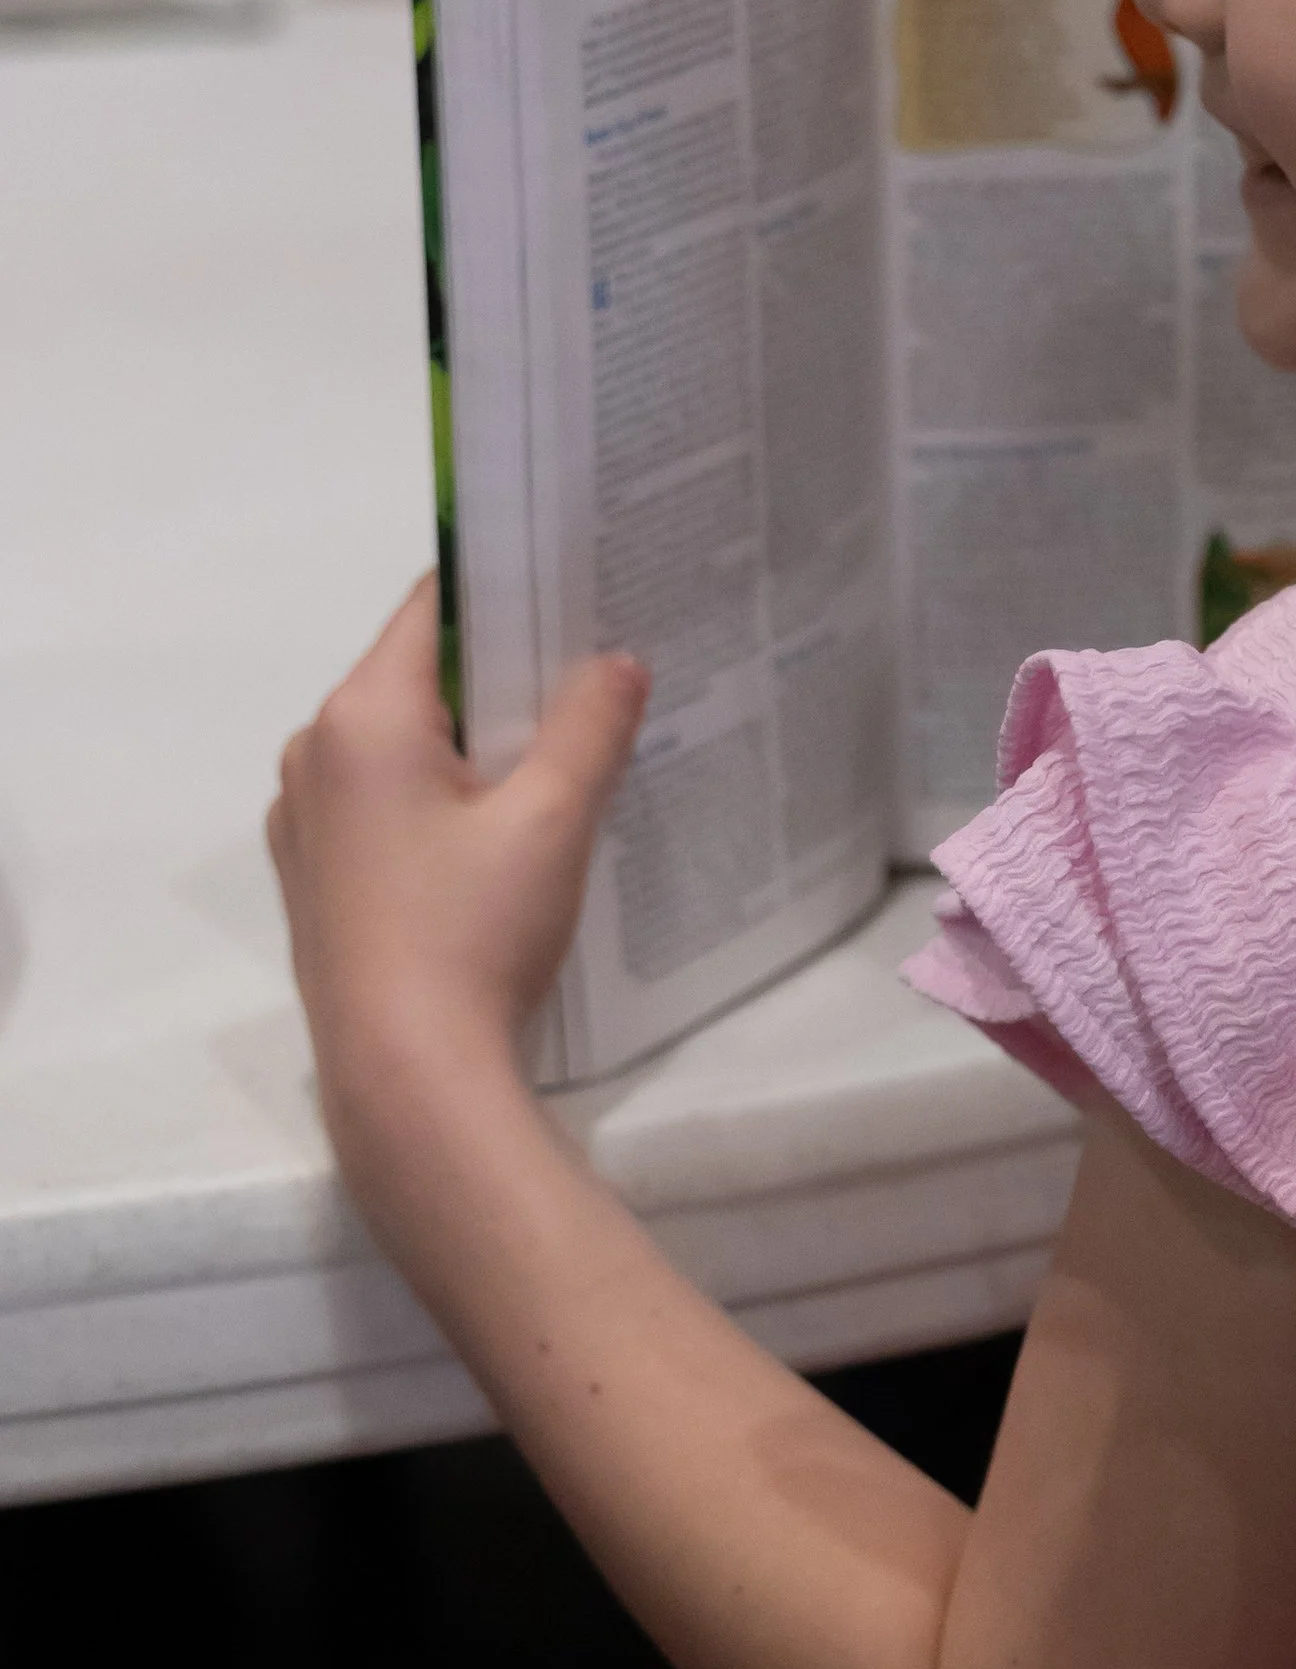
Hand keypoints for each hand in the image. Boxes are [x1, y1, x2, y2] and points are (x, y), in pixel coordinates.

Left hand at [269, 584, 645, 1142]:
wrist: (406, 1079)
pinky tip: (504, 835)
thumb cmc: (473, 933)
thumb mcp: (553, 819)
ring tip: (562, 754)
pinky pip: (383, 802)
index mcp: (360, 717)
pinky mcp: (316, 877)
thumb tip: (617, 661)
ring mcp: (305, 820)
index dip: (509, 589)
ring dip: (473, 742)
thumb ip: (590, 724)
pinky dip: (440, 797)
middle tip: (593, 672)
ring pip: (402, 743)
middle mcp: (313, 753)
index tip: (579, 589)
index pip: (433, 606)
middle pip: (417, 675)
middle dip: (502, 673)